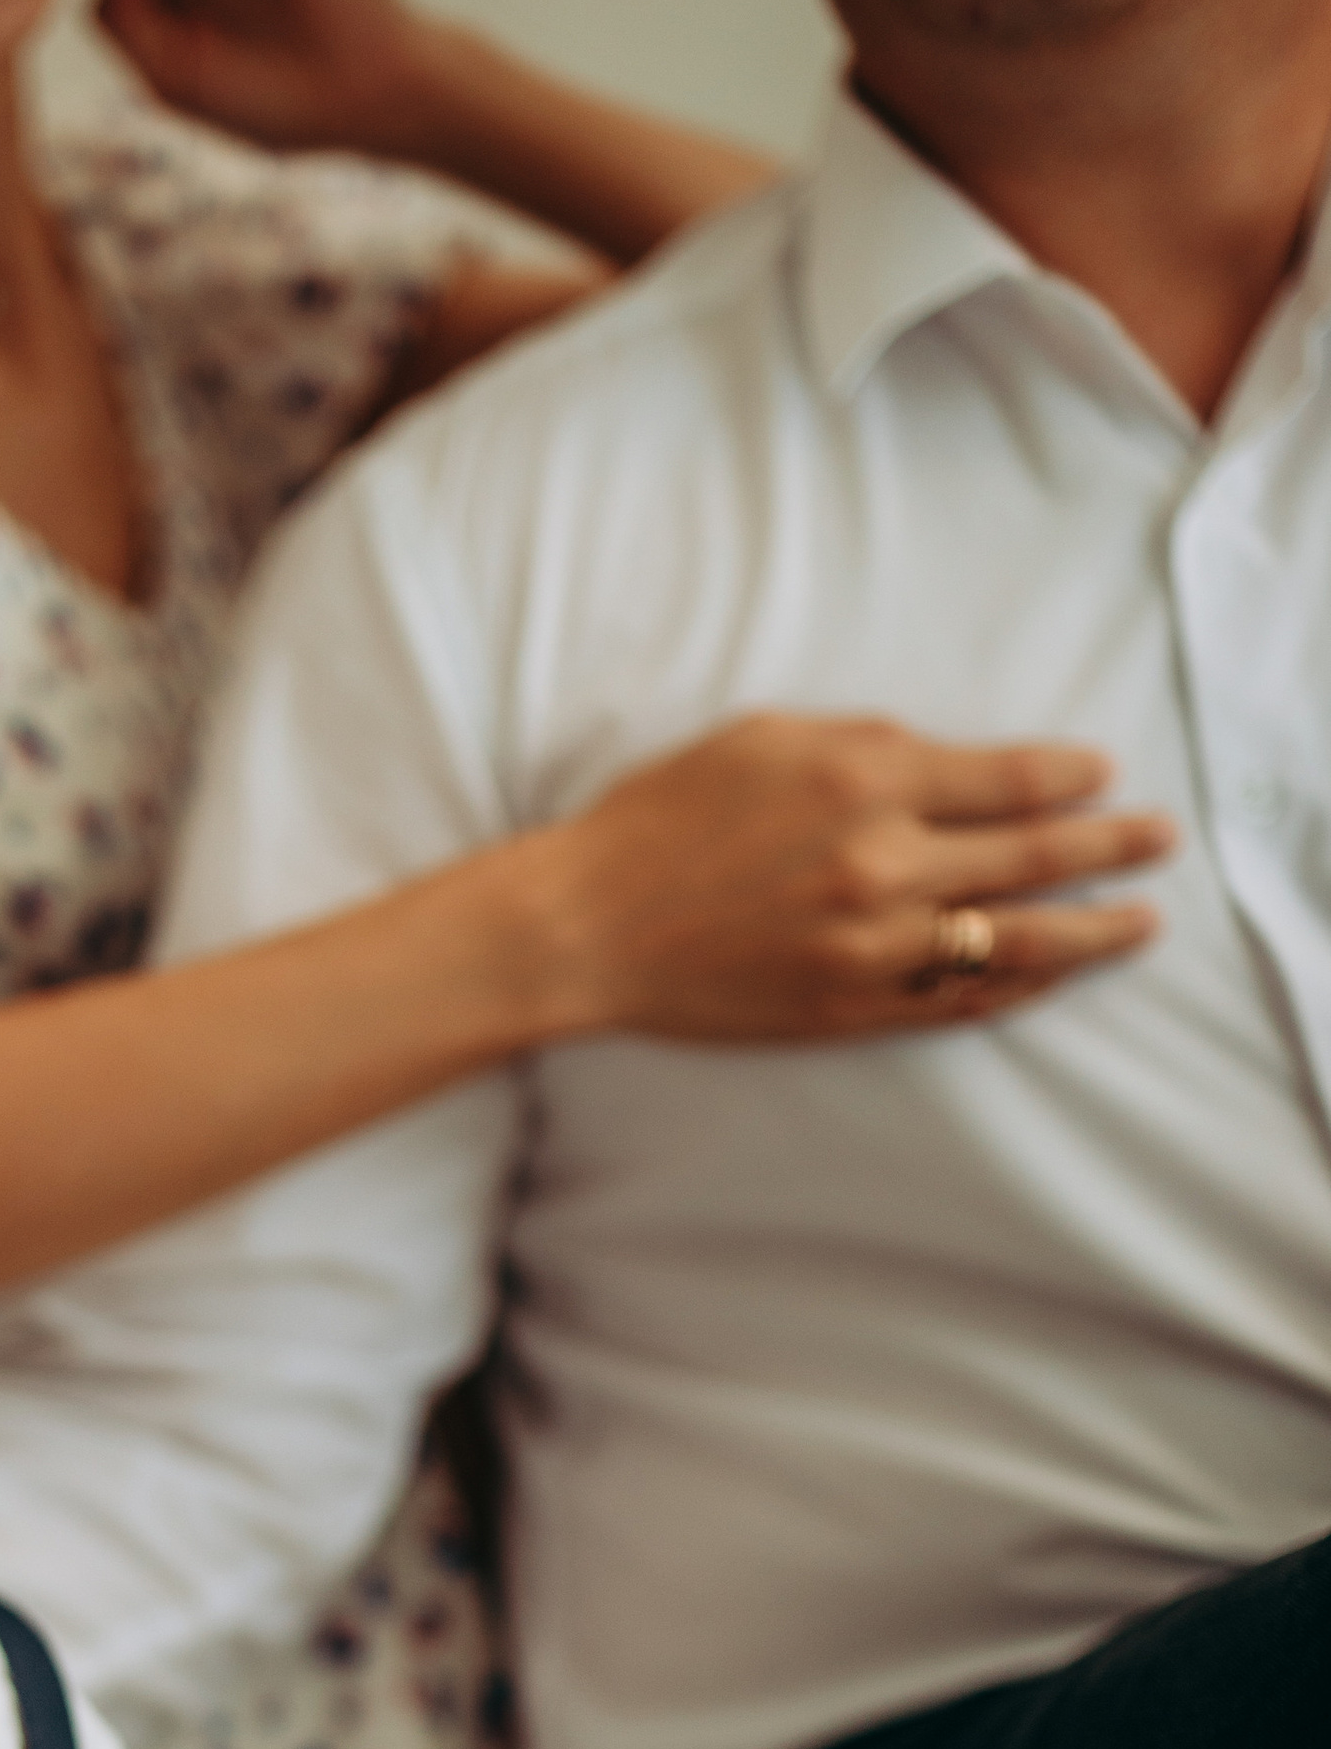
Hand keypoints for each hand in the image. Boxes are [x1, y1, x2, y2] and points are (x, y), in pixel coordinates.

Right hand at [527, 716, 1172, 1043]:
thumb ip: (868, 746)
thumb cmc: (663, 818)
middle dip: (1111, 846)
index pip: (1008, 778)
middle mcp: (882, 864)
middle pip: (1035, 856)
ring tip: (1139, 924)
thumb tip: (949, 768)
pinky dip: (1017, 989)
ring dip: (1092, 931)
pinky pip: (959, 1002)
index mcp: (864, 780)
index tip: (1103, 775)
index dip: (1071, 779)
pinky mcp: (849, 1008)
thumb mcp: (766, 739)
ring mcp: (871, 946)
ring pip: (1016, 942)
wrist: (588, 925)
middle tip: (1160, 840)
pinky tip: (1052, 976)